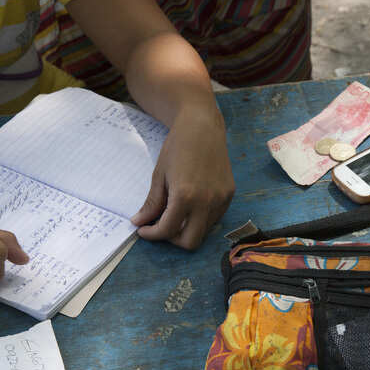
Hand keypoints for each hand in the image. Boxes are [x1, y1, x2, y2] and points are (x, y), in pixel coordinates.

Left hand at [131, 110, 234, 249]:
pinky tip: (191, 205)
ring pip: (204, 232)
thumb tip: (139, 223)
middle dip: (172, 239)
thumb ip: (152, 203)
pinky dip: (200, 218)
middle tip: (161, 227)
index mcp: (185, 196)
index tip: (143, 230)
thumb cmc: (177, 147)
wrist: (202, 127)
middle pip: (190, 242)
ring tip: (176, 213)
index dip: (152, 234)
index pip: (167, 231)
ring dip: (187, 229)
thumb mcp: (159, 176)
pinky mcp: (229, 195)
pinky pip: (214, 218)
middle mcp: (206, 202)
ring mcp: (221, 199)